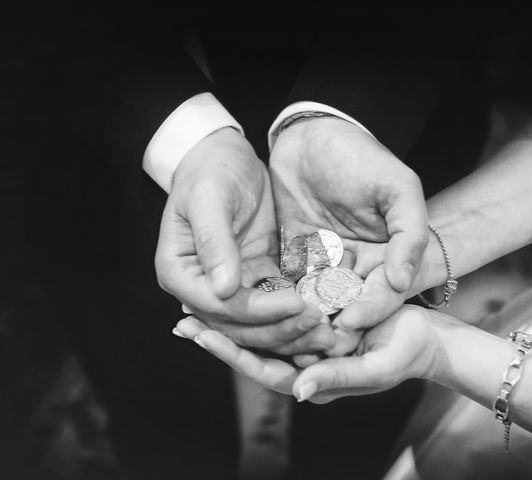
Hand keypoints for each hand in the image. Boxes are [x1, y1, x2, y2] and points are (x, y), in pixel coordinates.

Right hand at [155, 127, 335, 353]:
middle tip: (321, 324)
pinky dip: (300, 310)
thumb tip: (223, 288)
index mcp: (179, 273)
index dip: (258, 312)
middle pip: (240, 325)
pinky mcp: (257, 276)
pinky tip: (329, 310)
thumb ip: (214, 242)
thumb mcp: (209, 197)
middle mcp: (202, 288)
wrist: (225, 155)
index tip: (297, 305)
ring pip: (260, 322)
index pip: (219, 307)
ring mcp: (230, 286)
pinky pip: (278, 301)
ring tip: (329, 329)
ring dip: (293, 329)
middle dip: (280, 329)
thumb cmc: (210, 169)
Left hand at [173, 305, 446, 402]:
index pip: (261, 370)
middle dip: (218, 333)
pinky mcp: (315, 317)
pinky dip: (258, 297)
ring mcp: (307, 341)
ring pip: (262, 329)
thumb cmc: (408, 353)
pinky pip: (280, 308)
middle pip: (252, 350)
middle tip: (181, 316)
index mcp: (312, 380)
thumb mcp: (377, 367)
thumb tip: (296, 390)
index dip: (229, 352)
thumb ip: (339, 378)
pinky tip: (238, 280)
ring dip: (233, 314)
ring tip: (199, 296)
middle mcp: (303, 363)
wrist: (429, 334)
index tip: (197, 333)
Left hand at [269, 116, 428, 353]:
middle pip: (350, 307)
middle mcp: (357, 268)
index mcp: (387, 257)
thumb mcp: (398, 188)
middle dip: (334, 326)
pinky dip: (280, 299)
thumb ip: (410, 233)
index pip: (382, 293)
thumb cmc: (362, 157)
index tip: (351, 322)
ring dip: (305, 320)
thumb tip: (403, 281)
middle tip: (318, 345)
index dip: (370, 308)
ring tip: (289, 335)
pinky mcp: (293, 259)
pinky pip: (287, 285)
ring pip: (318, 302)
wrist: (313, 135)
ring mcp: (324, 266)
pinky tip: (266, 311)